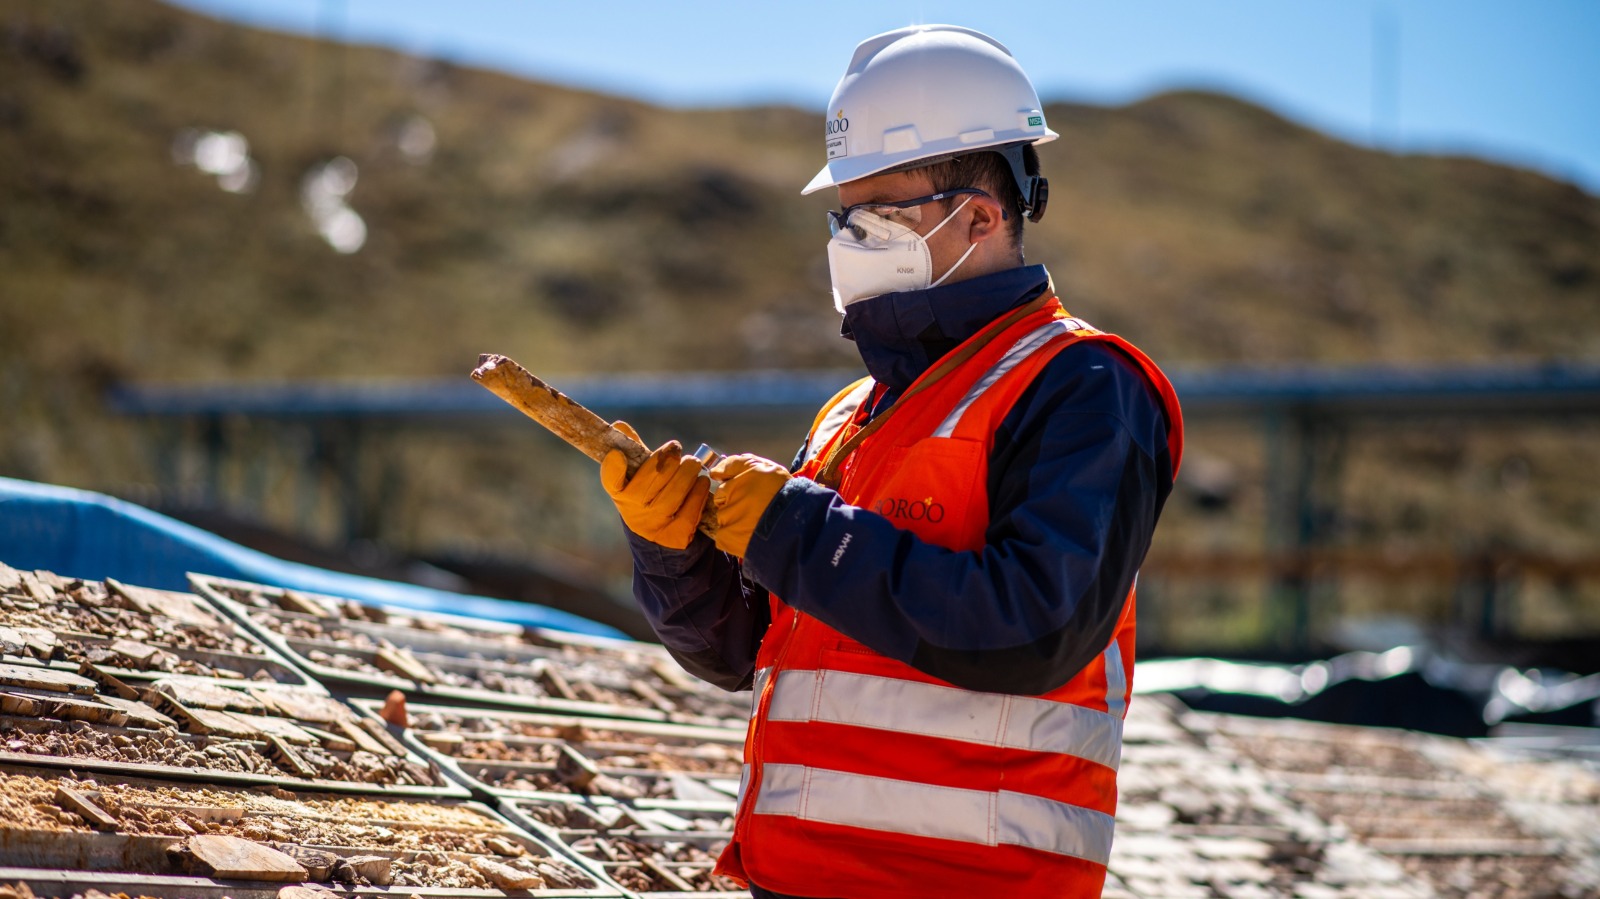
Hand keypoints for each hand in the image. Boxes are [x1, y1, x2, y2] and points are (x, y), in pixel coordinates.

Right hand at [600, 422, 710, 549]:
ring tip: (693, 464)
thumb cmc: (647, 496)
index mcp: (620, 493)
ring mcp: (654, 524)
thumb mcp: (636, 477)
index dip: (613, 467)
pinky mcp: (676, 534)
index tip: (618, 455)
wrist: (659, 537)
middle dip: (670, 458)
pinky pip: (691, 507)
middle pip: (654, 477)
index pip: (611, 480)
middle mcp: (634, 510)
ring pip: (675, 492)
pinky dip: (699, 491)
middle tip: (676, 450)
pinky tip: (702, 482)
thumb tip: (619, 425)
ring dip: (688, 471)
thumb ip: (632, 451)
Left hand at [709, 454, 791, 557]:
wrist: (795, 519)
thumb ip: (736, 464)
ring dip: (735, 523)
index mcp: (732, 485)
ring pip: (724, 522)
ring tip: (755, 524)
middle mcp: (726, 502)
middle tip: (754, 510)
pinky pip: (724, 539)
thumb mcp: (762, 467)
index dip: (736, 493)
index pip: (723, 490)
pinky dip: (733, 539)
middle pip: (722, 506)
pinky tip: (749, 536)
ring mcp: (727, 522)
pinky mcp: (729, 540)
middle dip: (734, 507)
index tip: (751, 497)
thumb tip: (714, 472)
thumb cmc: (781, 490)